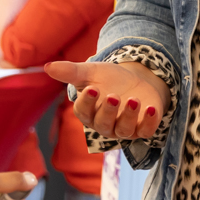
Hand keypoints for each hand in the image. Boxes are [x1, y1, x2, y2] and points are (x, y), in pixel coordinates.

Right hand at [45, 60, 167, 139]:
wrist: (135, 80)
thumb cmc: (108, 79)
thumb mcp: (90, 72)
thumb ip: (70, 72)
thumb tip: (47, 67)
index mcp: (89, 113)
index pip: (84, 112)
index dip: (87, 102)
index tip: (92, 88)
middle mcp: (105, 124)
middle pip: (103, 124)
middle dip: (108, 111)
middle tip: (113, 96)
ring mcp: (125, 129)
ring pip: (124, 130)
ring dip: (129, 116)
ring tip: (133, 99)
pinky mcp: (143, 128)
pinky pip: (146, 131)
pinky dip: (149, 122)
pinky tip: (151, 108)